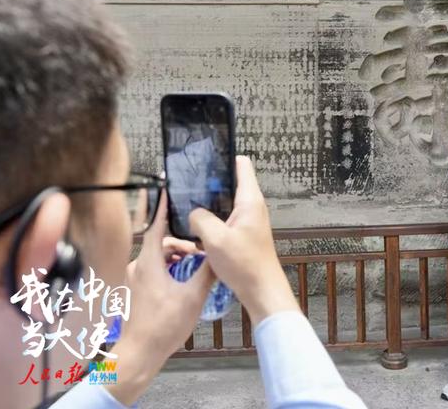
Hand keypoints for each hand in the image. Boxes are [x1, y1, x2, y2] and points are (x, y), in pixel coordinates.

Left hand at [108, 193, 214, 404]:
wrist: (141, 353)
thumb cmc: (164, 325)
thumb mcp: (194, 295)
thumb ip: (207, 271)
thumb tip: (219, 256)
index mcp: (148, 262)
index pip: (154, 225)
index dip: (161, 206)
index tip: (165, 188)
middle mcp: (138, 266)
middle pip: (160, 241)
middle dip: (181, 242)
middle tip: (200, 252)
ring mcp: (135, 278)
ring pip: (158, 256)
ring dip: (176, 257)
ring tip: (195, 266)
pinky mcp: (136, 289)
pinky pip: (154, 268)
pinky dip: (169, 267)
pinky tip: (184, 279)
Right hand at [189, 156, 299, 326]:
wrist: (261, 290)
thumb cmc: (244, 264)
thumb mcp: (215, 238)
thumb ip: (200, 218)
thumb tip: (193, 213)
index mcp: (250, 199)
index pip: (241, 164)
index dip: (224, 157)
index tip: (203, 158)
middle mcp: (252, 206)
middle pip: (230, 182)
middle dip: (210, 181)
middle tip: (186, 183)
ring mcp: (249, 220)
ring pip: (226, 202)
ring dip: (209, 203)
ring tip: (187, 203)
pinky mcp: (244, 234)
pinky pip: (226, 218)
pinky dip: (213, 220)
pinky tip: (197, 227)